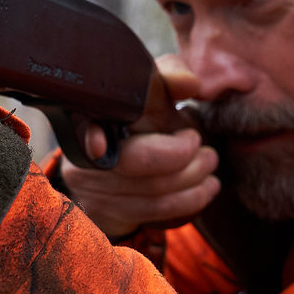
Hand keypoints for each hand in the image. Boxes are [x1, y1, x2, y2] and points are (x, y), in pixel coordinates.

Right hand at [60, 56, 217, 237]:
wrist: (127, 155)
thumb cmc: (143, 117)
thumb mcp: (154, 90)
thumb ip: (171, 76)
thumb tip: (190, 84)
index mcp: (86, 121)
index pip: (85, 130)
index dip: (94, 138)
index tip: (107, 144)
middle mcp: (82, 160)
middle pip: (130, 165)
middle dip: (179, 159)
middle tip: (207, 152)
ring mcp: (92, 193)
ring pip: (149, 196)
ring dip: (193, 183)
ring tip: (211, 166)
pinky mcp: (109, 216)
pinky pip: (154, 215)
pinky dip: (188, 203)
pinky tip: (205, 189)